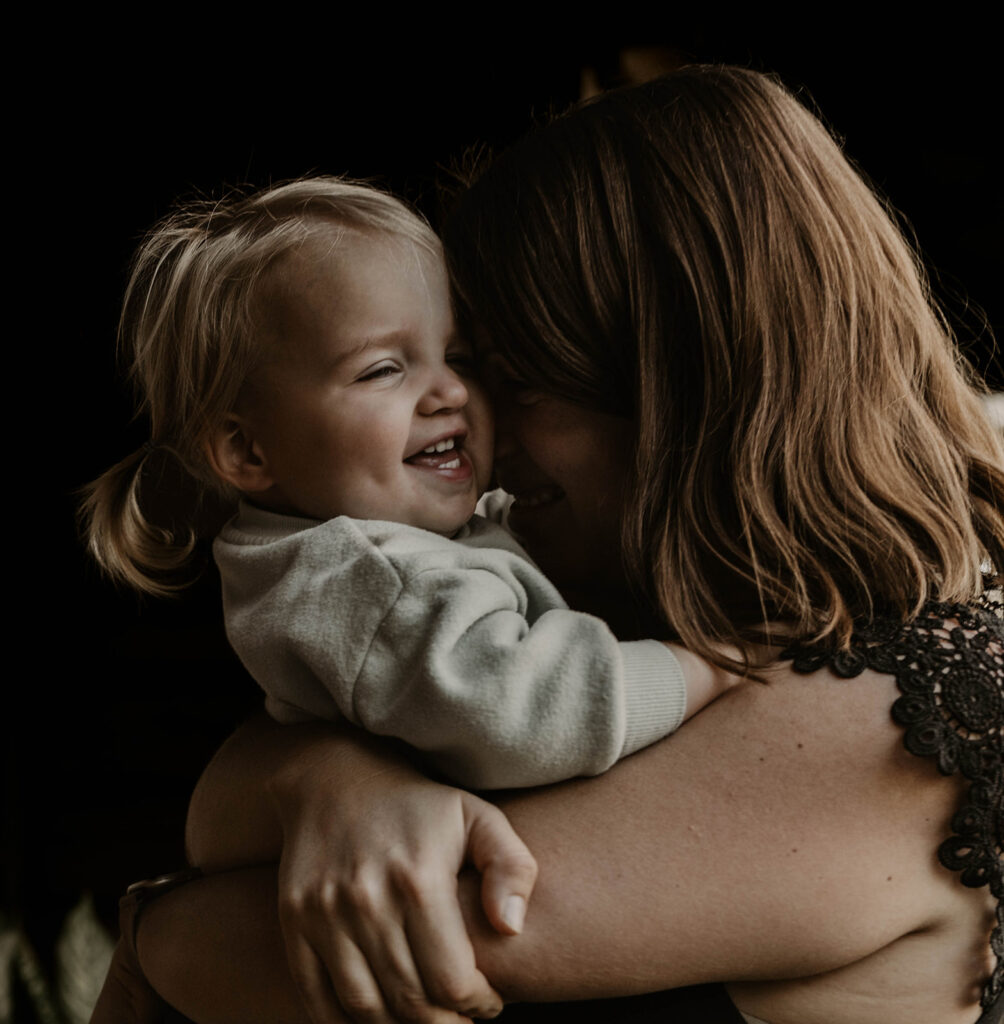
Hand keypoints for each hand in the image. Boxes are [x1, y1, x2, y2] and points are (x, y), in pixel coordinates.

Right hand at [270, 734, 537, 1022]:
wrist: (337, 777)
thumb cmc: (420, 804)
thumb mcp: (479, 816)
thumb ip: (511, 867)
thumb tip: (511, 928)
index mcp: (419, 879)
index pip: (452, 981)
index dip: (478, 1004)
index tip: (488, 1000)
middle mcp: (367, 900)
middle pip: (410, 1004)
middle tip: (458, 1017)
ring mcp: (324, 912)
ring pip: (364, 1009)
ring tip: (422, 1016)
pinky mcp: (294, 920)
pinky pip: (316, 998)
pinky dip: (344, 1023)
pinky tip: (378, 1016)